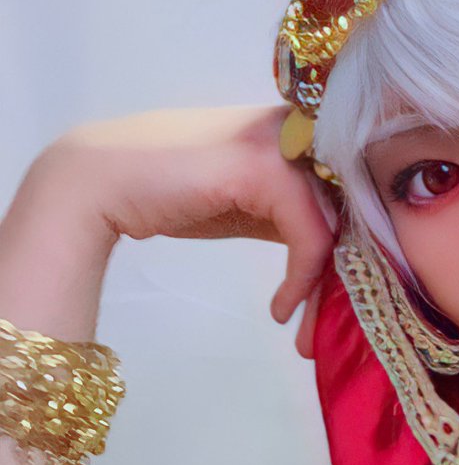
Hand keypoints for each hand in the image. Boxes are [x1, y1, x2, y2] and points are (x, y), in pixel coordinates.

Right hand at [35, 107, 335, 347]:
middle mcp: (299, 129)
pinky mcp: (266, 169)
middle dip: (343, 277)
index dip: (352, 249)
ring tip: (305, 335)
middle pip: (349, 209)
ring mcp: (284, 144)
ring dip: (323, 290)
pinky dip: (301, 278)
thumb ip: (290, 215)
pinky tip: (279, 309)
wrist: (99, 182)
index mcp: (298, 130)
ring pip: (334, 225)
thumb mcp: (246, 205)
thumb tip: (334, 251)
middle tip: (326, 332)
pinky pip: (309, 233)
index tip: (335, 305)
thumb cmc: (169, 193)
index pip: (349, 191)